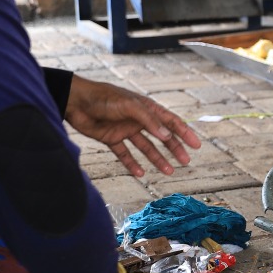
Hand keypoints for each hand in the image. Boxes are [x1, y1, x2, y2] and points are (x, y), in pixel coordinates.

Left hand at [65, 76, 200, 176]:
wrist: (75, 102)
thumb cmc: (104, 98)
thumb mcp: (130, 106)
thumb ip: (149, 121)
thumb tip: (168, 135)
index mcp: (146, 108)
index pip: (170, 121)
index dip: (184, 132)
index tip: (196, 145)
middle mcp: (138, 119)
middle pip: (161, 137)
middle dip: (175, 148)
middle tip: (186, 161)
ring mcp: (125, 129)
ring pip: (146, 147)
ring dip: (157, 159)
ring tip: (169, 171)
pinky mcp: (111, 138)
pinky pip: (125, 153)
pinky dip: (132, 164)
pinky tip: (141, 173)